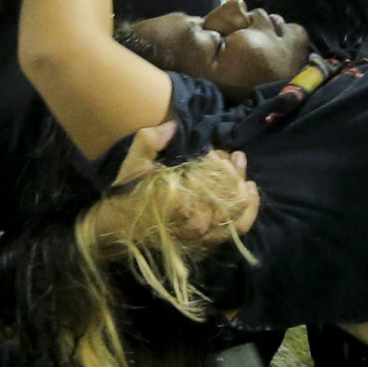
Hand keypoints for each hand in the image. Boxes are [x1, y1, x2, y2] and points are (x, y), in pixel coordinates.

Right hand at [106, 121, 260, 240]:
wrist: (117, 231)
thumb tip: (173, 124)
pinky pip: (238, 229)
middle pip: (230, 196)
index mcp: (177, 203)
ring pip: (239, 213)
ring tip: (243, 169)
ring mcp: (204, 236)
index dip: (218, 164)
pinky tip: (250, 191)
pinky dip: (249, 210)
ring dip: (245, 190)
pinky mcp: (208, 242)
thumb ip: (149, 141)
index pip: (213, 183)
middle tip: (229, 157)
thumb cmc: (127, 196)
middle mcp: (194, 224)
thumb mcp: (132, 165)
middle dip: (232, 173)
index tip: (210, 153)